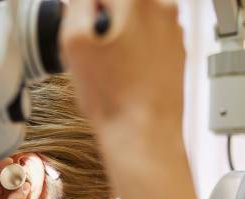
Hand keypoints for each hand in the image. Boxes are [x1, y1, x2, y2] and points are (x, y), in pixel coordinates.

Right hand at [60, 0, 208, 198]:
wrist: (141, 134)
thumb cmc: (112, 97)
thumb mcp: (74, 41)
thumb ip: (76, 7)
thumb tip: (81, 1)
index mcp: (135, 0)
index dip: (83, 14)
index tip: (78, 27)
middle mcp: (161, 8)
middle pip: (120, 3)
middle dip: (101, 20)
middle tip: (89, 49)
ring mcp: (172, 31)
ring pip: (133, 21)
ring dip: (116, 36)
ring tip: (105, 68)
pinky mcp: (176, 53)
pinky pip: (146, 41)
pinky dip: (131, 53)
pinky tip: (120, 77)